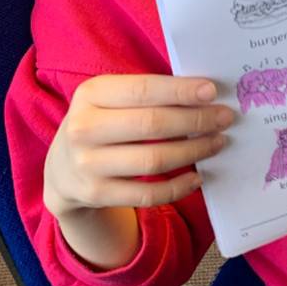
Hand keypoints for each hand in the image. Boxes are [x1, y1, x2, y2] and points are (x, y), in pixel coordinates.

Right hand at [44, 73, 233, 218]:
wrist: (61, 169)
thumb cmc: (102, 122)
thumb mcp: (111, 99)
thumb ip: (148, 93)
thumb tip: (205, 93)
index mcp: (91, 93)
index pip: (143, 90)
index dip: (180, 91)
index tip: (212, 91)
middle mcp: (84, 128)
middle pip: (152, 125)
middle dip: (196, 121)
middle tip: (225, 118)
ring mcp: (87, 165)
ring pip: (154, 160)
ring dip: (193, 151)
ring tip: (217, 143)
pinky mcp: (96, 195)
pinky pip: (147, 194)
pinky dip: (178, 187)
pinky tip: (198, 177)